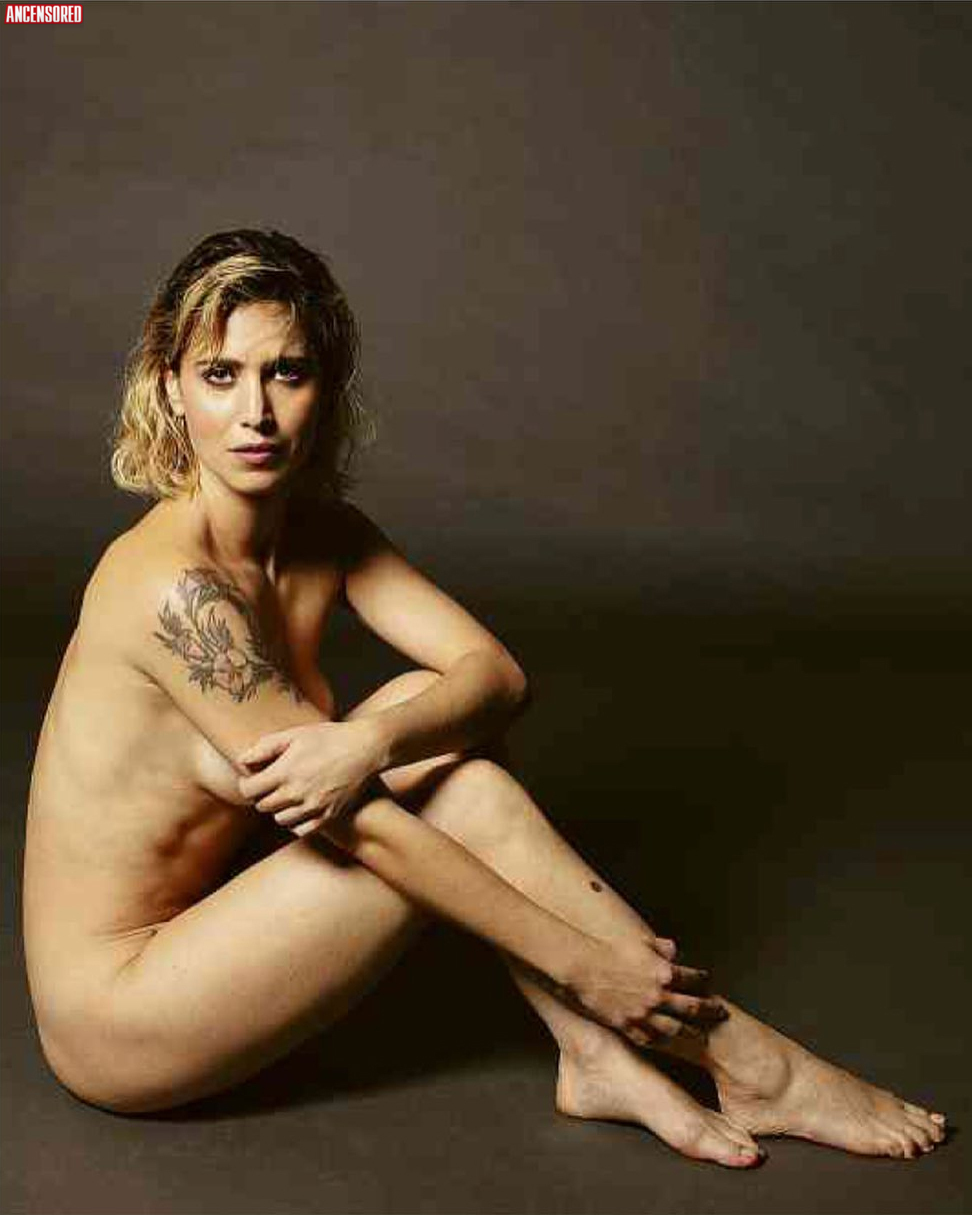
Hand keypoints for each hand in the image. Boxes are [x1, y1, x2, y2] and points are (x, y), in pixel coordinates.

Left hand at [237, 719, 383, 836]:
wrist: (366, 748)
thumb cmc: (330, 737)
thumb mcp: (295, 734)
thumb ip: (265, 747)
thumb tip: (241, 761)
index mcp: (284, 772)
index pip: (248, 791)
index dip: (246, 784)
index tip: (253, 778)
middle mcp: (296, 793)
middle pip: (262, 806)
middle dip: (263, 794)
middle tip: (273, 782)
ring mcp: (313, 807)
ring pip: (280, 819)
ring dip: (279, 808)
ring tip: (289, 793)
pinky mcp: (328, 815)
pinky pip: (300, 830)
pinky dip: (296, 821)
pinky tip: (301, 807)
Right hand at [562, 936, 724, 1047]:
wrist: (581, 964)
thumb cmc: (608, 949)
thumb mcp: (639, 942)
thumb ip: (660, 948)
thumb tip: (673, 951)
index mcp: (663, 973)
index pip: (693, 979)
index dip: (703, 980)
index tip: (708, 981)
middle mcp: (657, 997)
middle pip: (692, 1009)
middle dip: (709, 1011)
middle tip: (719, 1014)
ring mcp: (642, 1014)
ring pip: (675, 1030)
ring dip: (691, 1033)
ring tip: (700, 1037)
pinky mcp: (626, 1025)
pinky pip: (648, 1039)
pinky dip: (661, 1043)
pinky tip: (667, 1044)